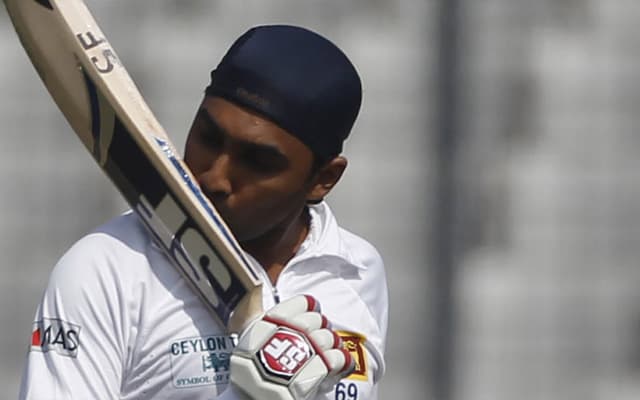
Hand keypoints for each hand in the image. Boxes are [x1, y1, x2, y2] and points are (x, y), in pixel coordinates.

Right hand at [230, 295, 353, 399]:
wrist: (254, 396)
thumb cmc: (247, 367)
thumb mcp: (245, 331)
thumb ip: (252, 308)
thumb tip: (256, 285)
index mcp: (277, 317)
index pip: (305, 302)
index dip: (309, 309)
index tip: (308, 316)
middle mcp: (296, 327)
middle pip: (319, 320)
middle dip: (319, 330)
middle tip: (314, 342)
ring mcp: (311, 345)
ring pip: (331, 337)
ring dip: (331, 346)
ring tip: (325, 355)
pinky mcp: (323, 366)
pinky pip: (341, 357)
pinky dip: (342, 362)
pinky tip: (340, 366)